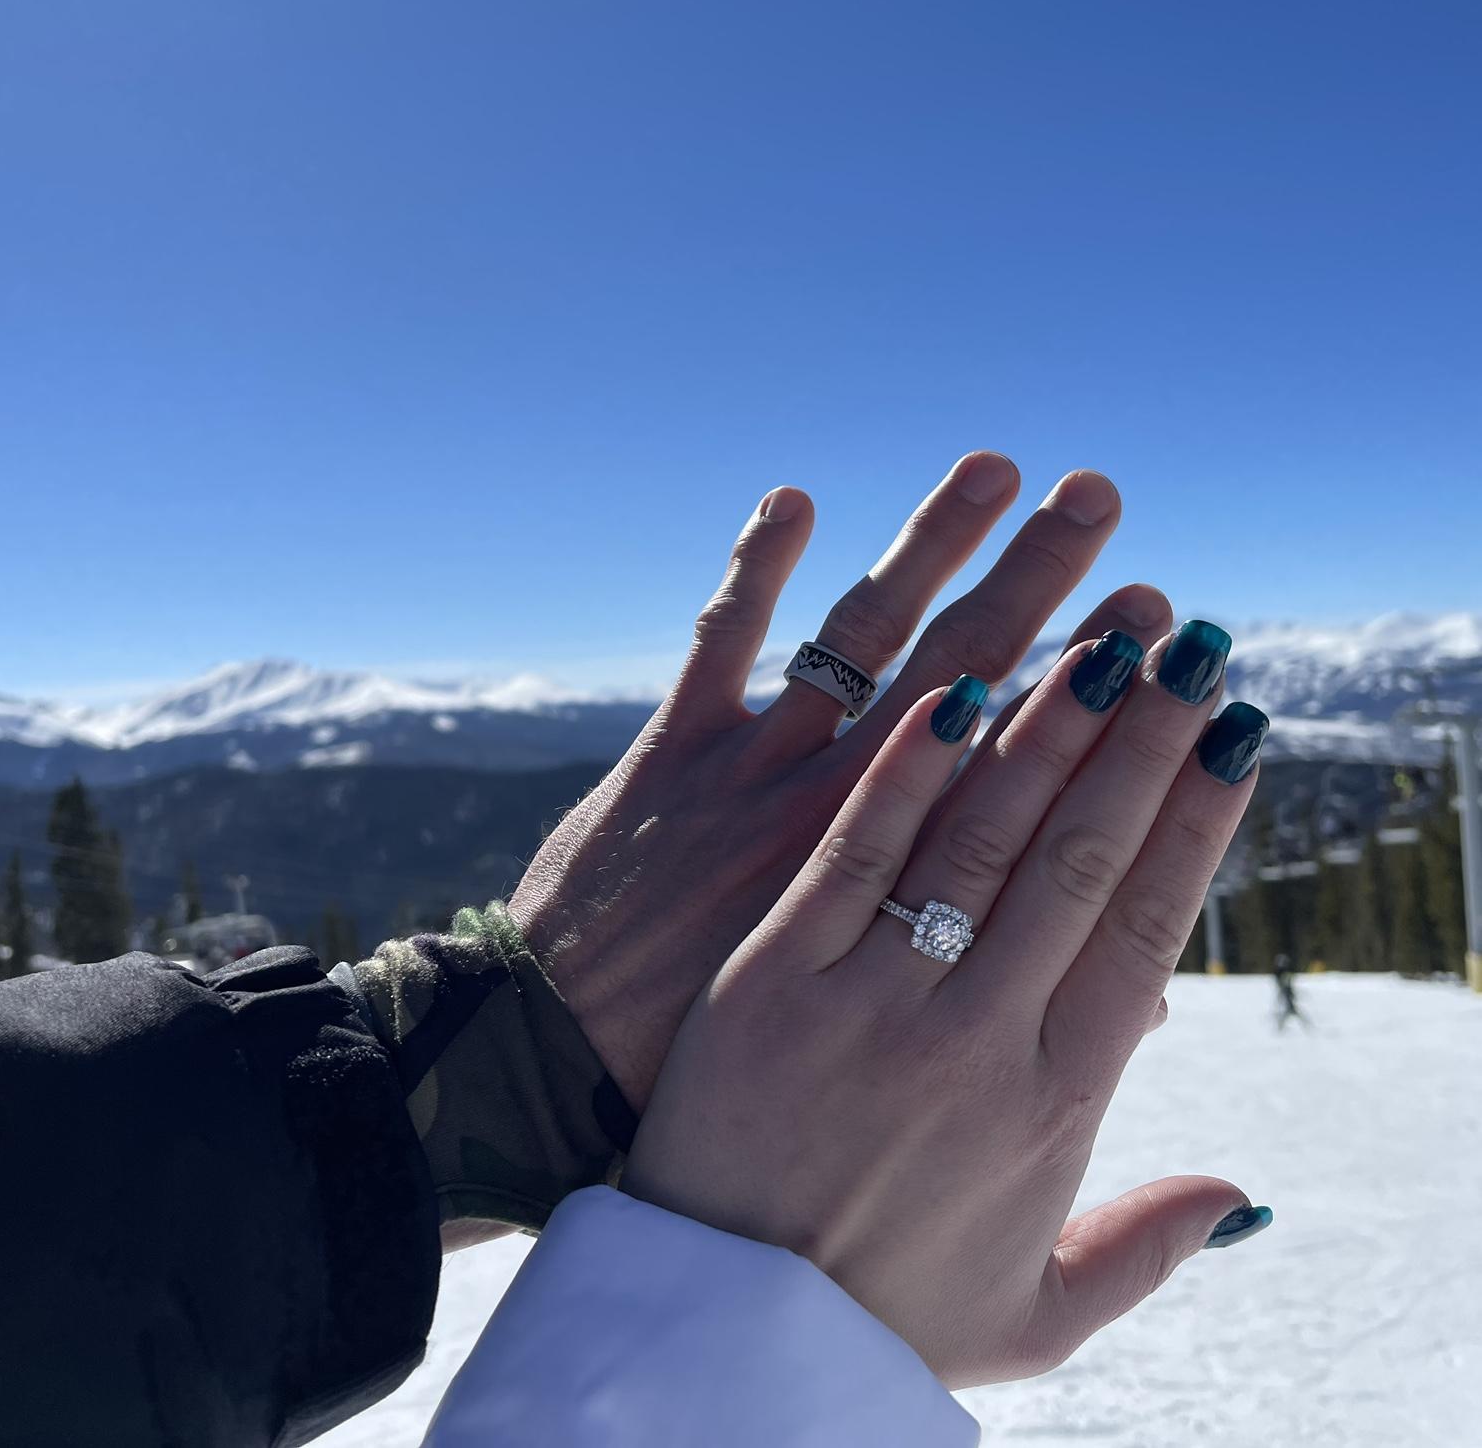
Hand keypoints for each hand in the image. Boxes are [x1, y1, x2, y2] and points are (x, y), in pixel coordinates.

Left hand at [512, 454, 1174, 1108]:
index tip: (1184, 657)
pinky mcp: (676, 753)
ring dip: (932, 548)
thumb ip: (1022, 1022)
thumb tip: (1150, 1014)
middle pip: (972, 683)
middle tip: (1113, 521)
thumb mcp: (886, 1056)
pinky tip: (793, 497)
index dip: (1121, 717)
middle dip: (1052, 598)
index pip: (1042, 785)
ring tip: (1002, 471)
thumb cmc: (741, 1087)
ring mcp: (761, 777)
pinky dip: (755, 570)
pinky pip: (723, 644)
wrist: (568, 1068)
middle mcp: (849, 821)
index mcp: (912, 902)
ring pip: (865, 640)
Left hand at [622, 629, 1269, 1385]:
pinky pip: (849, 854)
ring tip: (1097, 636)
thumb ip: (1145, 1246)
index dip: (1198, 819)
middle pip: (1080, 856)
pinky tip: (948, 693)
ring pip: (977, 837)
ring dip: (1044, 726)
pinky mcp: (769, 977)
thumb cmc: (881, 1314)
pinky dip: (901, 772)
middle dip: (1141, 739)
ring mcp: (870, 999)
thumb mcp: (1037, 1313)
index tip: (1236, 733)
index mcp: (1056, 1106)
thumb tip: (1245, 1194)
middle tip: (1187, 640)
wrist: (720, 1328)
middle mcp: (978, 1038)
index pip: (1150, 927)